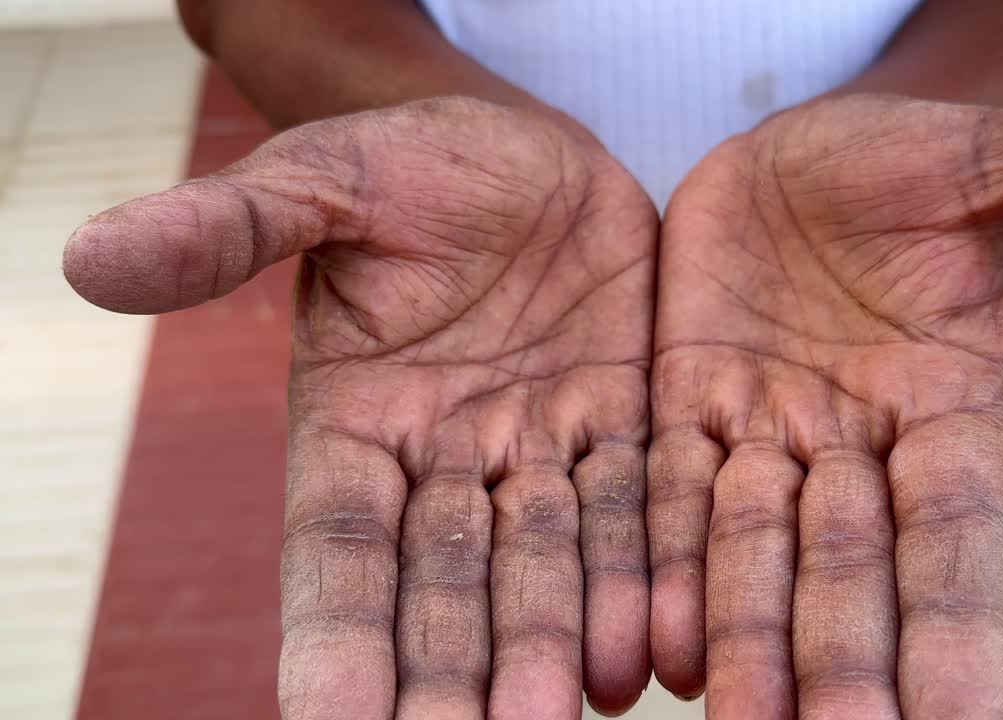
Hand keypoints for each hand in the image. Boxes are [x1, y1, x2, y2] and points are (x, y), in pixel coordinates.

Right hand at [64, 98, 657, 718]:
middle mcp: (445, 462)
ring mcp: (538, 451)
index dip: (333, 640)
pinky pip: (632, 510)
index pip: (336, 553)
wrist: (529, 153)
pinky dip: (638, 579)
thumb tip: (86, 258)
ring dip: (548, 649)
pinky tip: (644, 652)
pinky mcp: (621, 425)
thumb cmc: (409, 162)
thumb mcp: (320, 180)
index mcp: (353, 425)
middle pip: (443, 589)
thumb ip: (228, 229)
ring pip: (543, 568)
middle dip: (451, 677)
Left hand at [648, 94, 1002, 717]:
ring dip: (744, 639)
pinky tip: (658, 644)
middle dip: (843, 662)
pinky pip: (667, 492)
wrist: (803, 154)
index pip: (956, 532)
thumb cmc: (920, 159)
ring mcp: (764, 428)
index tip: (964, 715)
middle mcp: (855, 444)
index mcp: (948, 407)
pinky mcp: (685, 401)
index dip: (957, 622)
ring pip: (750, 550)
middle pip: (851, 570)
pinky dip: (662, 565)